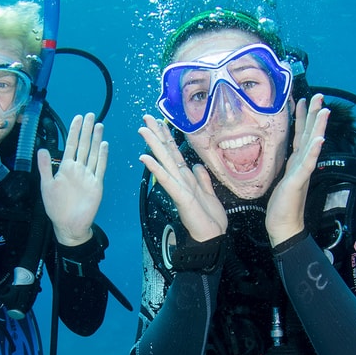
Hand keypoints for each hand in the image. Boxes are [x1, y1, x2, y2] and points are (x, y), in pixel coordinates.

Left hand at [39, 112, 107, 246]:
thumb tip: (41, 149)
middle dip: (86, 130)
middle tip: (90, 115)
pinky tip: (104, 145)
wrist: (69, 225)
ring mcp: (88, 175)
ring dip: (96, 139)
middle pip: (83, 145)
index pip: (71, 145)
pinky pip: (100, 167)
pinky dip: (102, 156)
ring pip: (93, 153)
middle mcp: (78, 169)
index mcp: (65, 168)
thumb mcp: (46, 185)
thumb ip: (45, 167)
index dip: (74, 131)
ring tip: (98, 125)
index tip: (77, 118)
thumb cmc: (56, 207)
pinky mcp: (96, 184)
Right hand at [138, 114, 226, 241]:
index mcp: (187, 177)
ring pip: (165, 162)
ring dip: (154, 145)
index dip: (167, 137)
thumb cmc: (210, 218)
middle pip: (167, 153)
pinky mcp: (181, 197)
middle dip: (157, 134)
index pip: (175, 153)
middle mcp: (180, 179)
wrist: (212, 237)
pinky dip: (157, 169)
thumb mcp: (210, 193)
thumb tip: (196, 165)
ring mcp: (179, 187)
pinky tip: (146, 158)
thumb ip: (202, 178)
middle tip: (145, 118)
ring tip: (143, 130)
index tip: (159, 122)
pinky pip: (167, 180)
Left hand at [266, 95, 329, 246]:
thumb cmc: (281, 204)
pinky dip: (314, 150)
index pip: (301, 134)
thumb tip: (290, 154)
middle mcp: (302, 163)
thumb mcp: (283, 179)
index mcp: (297, 161)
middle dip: (314, 114)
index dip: (302, 117)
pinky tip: (319, 139)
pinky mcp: (299, 180)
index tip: (302, 99)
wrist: (283, 225)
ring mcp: (302, 171)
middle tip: (320, 95)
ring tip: (324, 110)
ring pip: (312, 144)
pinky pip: (308, 163)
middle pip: (310, 134)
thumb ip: (289, 165)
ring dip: (318, 127)